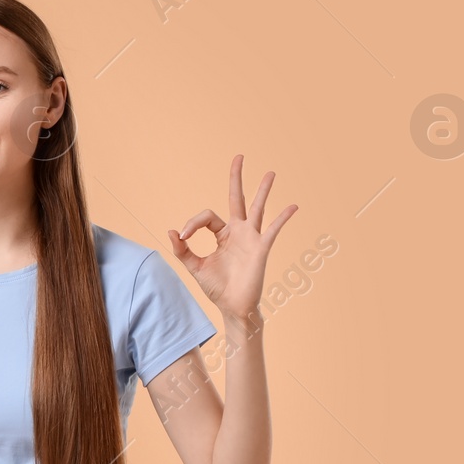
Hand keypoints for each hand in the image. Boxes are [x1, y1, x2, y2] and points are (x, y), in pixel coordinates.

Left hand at [168, 154, 296, 320]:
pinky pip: (272, 230)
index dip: (192, 224)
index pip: (207, 217)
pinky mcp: (261, 248)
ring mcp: (251, 238)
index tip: (182, 237)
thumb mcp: (195, 267)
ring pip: (257, 208)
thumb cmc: (216, 288)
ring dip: (262, 191)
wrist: (233, 307)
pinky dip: (282, 218)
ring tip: (270, 173)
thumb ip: (182, 251)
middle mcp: (238, 232)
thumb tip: (170, 232)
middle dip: (236, 178)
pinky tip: (292, 207)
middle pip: (236, 199)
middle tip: (239, 156)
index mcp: (222, 235)